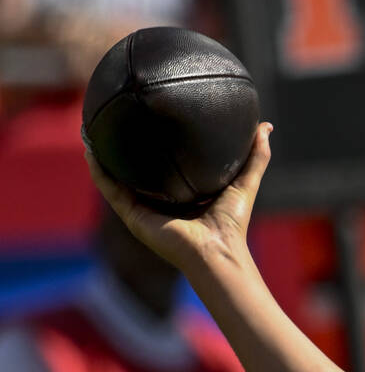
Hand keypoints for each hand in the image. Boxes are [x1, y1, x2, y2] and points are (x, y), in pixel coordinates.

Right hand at [85, 121, 272, 273]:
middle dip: (126, 150)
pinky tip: (92, 152)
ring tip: (94, 132)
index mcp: (183, 197)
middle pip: (138, 173)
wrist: (217, 250)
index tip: (152, 122)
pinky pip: (112, 191)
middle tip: (117, 121)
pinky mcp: (134, 217)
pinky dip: (100, 173)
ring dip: (104, 158)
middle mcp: (161, 203)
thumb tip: (265, 127)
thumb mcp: (245, 182)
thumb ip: (255, 156)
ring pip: (118, 180)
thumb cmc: (233, 223)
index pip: (167, 168)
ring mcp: (145, 211)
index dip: (159, 148)